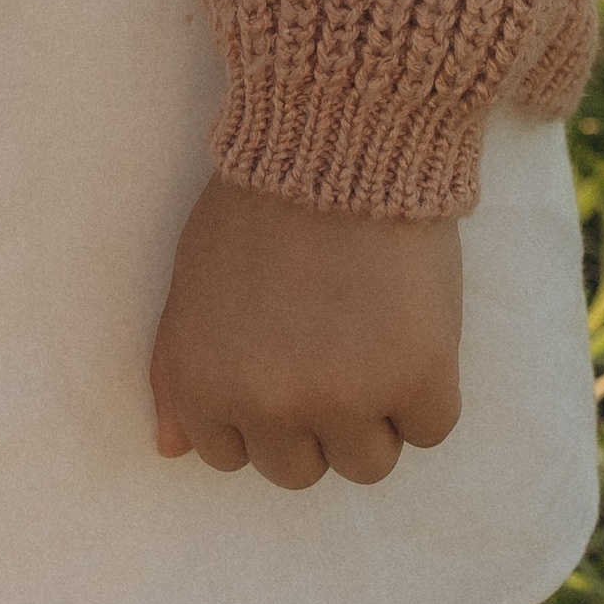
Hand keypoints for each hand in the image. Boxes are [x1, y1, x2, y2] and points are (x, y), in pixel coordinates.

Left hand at [150, 175, 462, 490]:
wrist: (339, 133)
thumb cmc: (258, 201)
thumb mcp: (191, 281)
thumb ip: (176, 369)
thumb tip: (173, 449)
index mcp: (206, 385)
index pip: (234, 456)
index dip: (262, 404)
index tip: (282, 352)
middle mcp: (270, 406)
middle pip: (302, 470)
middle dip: (316, 415)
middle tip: (331, 339)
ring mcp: (347, 399)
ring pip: (367, 464)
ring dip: (375, 412)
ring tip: (374, 331)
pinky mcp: (419, 380)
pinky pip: (430, 429)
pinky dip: (429, 387)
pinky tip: (412, 321)